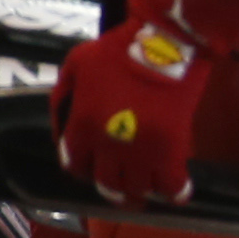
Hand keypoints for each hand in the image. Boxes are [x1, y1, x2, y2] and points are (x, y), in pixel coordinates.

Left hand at [50, 10, 204, 205]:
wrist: (167, 43)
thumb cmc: (121, 49)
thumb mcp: (76, 63)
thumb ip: (63, 95)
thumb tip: (63, 126)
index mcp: (82, 124)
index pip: (75, 165)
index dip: (83, 169)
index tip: (92, 167)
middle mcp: (108, 145)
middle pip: (106, 184)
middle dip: (112, 186)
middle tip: (120, 183)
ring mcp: (141, 151)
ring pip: (136, 189)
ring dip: (140, 190)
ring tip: (147, 186)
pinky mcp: (171, 151)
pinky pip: (171, 186)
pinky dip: (173, 194)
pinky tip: (175, 193)